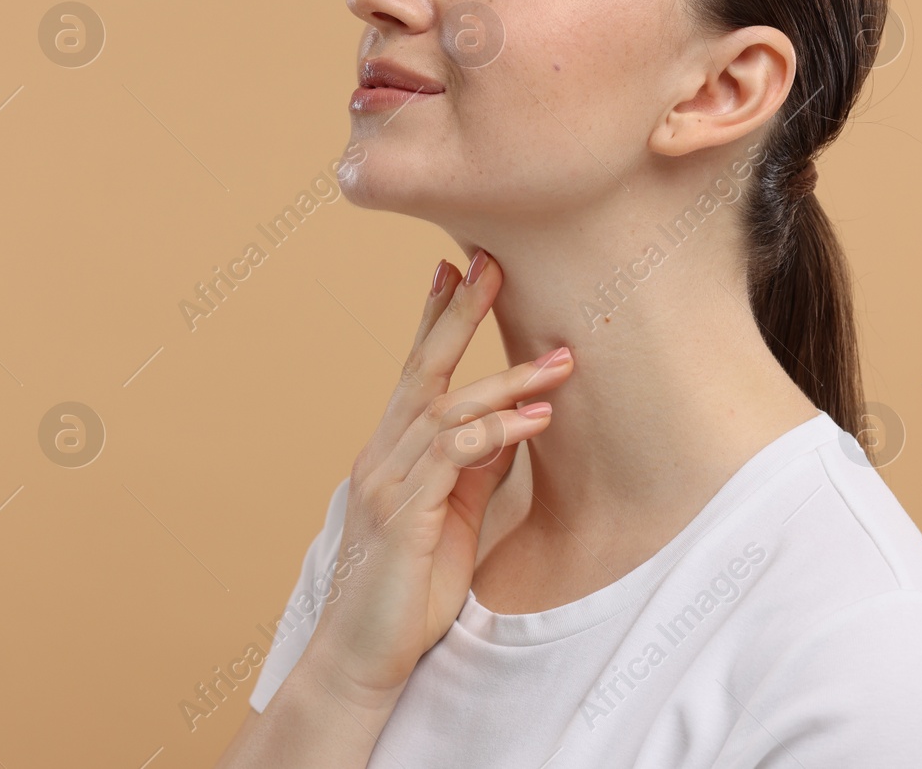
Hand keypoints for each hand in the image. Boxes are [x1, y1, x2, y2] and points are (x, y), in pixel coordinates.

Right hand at [305, 248, 573, 709]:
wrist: (362, 656)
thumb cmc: (407, 591)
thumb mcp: (450, 517)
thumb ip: (473, 470)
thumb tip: (511, 424)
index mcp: (390, 454)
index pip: (414, 374)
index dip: (434, 320)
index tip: (455, 269)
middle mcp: (381, 457)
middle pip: (421, 371)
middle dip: (457, 315)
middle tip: (490, 266)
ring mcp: (387, 485)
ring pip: (446, 410)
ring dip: (506, 381)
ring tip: (560, 360)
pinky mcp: (403, 518)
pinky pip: (452, 459)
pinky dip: (494, 433)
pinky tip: (534, 421)